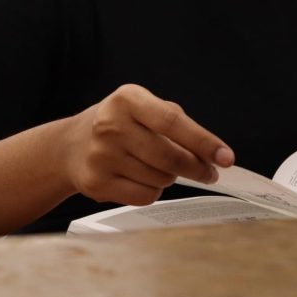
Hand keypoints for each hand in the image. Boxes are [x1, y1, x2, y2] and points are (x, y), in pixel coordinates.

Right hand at [65, 84, 233, 205]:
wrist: (71, 146)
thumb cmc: (120, 125)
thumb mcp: (143, 108)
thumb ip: (178, 124)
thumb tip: (211, 154)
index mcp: (127, 99)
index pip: (173, 122)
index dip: (203, 141)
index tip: (225, 157)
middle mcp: (110, 125)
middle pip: (169, 156)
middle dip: (196, 167)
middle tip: (208, 172)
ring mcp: (101, 156)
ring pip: (160, 179)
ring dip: (171, 177)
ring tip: (159, 167)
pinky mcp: (96, 183)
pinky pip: (144, 197)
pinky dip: (154, 191)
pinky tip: (144, 179)